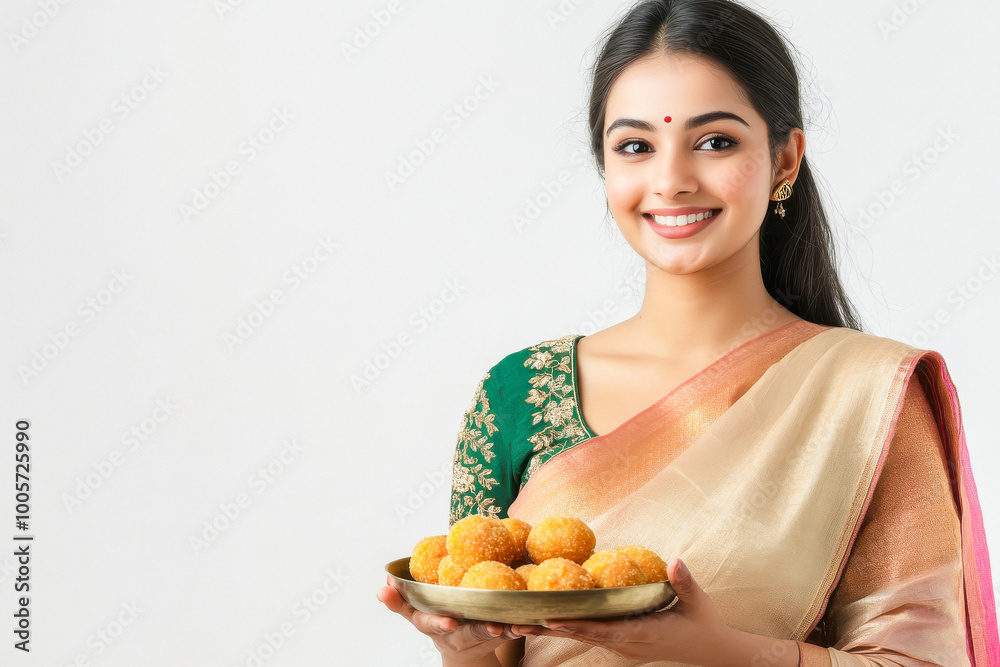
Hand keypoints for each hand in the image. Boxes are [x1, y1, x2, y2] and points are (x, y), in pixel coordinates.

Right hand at [377, 576, 516, 665]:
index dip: (440, 623)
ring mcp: (478, 637)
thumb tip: (384, 583)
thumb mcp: (415, 614)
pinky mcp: (497, 634)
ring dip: (506, 630)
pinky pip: (511, 631)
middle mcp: (457, 635)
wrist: (462, 653)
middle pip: (468, 635)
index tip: (449, 622)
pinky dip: (521, 628)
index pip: (432, 625)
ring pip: (494, 634)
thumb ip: (399, 600)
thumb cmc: (438, 620)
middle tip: (492, 628)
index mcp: (435, 626)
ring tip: (516, 625)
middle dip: (479, 631)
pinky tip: (532, 624)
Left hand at [509, 558, 734, 665]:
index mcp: (643, 633)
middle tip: (520, 620)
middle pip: (585, 635)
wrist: (711, 650)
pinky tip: (549, 618)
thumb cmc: (703, 623)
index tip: (552, 619)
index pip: (605, 629)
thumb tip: (675, 560)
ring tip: (523, 621)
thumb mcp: (698, 602)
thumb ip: (684, 582)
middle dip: (554, 627)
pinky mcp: (621, 643)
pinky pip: (592, 635)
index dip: (578, 625)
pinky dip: (571, 627)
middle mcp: (627, 643)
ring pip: (585, 636)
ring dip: (557, 629)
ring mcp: (623, 646)